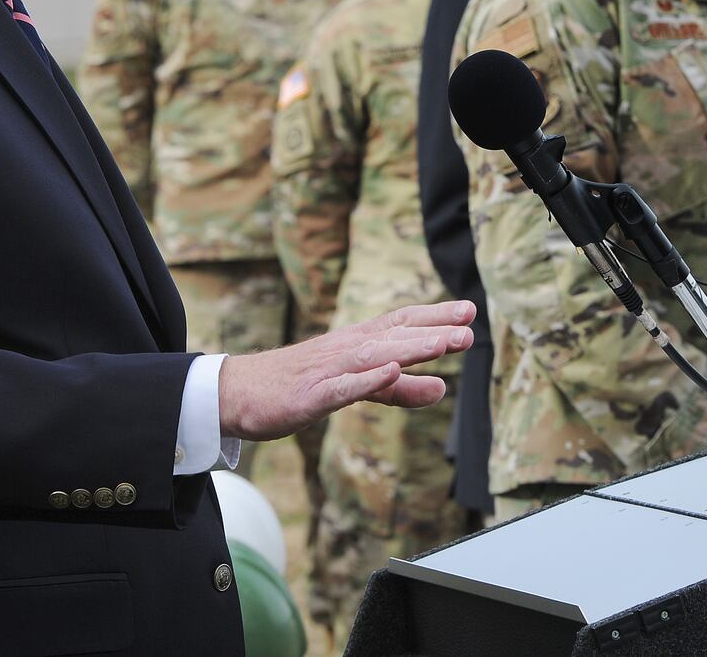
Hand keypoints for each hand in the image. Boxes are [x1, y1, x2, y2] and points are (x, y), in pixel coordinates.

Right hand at [217, 300, 475, 441]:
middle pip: (394, 334)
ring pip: (374, 355)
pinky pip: (342, 386)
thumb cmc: (298, 385)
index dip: (436, 316)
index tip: (469, 311)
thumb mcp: (357, 386)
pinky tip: (389, 372)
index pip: (401, 323)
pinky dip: (367, 379)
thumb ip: (400, 390)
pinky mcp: (310, 395)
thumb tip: (442, 389)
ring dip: (409, 348)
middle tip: (470, 326)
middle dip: (433, 329)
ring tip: (442, 344)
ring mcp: (327, 370)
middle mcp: (345, 349)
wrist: (236, 394)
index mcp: (356, 344)